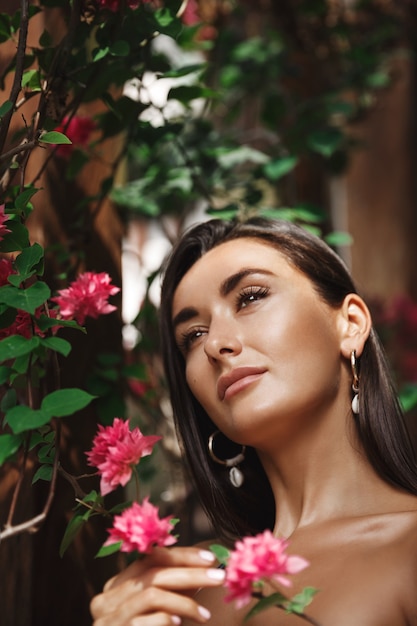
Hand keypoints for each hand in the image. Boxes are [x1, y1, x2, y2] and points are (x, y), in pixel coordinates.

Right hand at [90, 546, 225, 624]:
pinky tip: (180, 623)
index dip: (182, 555)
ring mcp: (109, 619)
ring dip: (184, 602)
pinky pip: (146, 621)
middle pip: (154, 574)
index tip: (210, 558)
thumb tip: (205, 568)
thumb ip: (169, 590)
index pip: (151, 558)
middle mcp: (107, 599)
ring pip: (152, 595)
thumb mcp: (152, 610)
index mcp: (116, 586)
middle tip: (219, 577)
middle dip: (191, 574)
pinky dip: (166, 619)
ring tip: (205, 614)